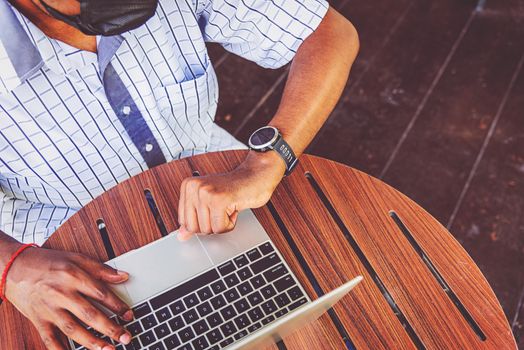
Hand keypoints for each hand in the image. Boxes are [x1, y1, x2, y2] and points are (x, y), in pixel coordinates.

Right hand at [4, 246, 133, 349]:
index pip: (101, 294)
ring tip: (108, 349)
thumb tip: (123, 276)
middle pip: (90, 314)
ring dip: (92, 342)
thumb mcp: (76, 258)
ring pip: (73, 329)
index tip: (129, 315)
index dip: (117, 306)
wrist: (15, 267)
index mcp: (73, 276)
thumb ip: (101, 269)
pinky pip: (50, 339)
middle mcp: (61, 293)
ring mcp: (49, 309)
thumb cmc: (48, 262)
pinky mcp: (38, 320)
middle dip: (110, 328)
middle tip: (125, 337)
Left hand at [177, 151, 285, 239]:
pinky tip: (234, 208)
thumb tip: (181, 236)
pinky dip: (230, 224)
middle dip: (212, 225)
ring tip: (228, 207)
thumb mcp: (209, 202)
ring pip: (207, 229)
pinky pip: (220, 228)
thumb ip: (194, 218)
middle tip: (222, 210)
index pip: (184, 222)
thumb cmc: (235, 188)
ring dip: (223, 223)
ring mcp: (206, 193)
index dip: (202, 222)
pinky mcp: (219, 200)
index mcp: (188, 186)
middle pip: (194, 228)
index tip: (213, 210)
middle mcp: (194, 187)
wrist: (256, 176)